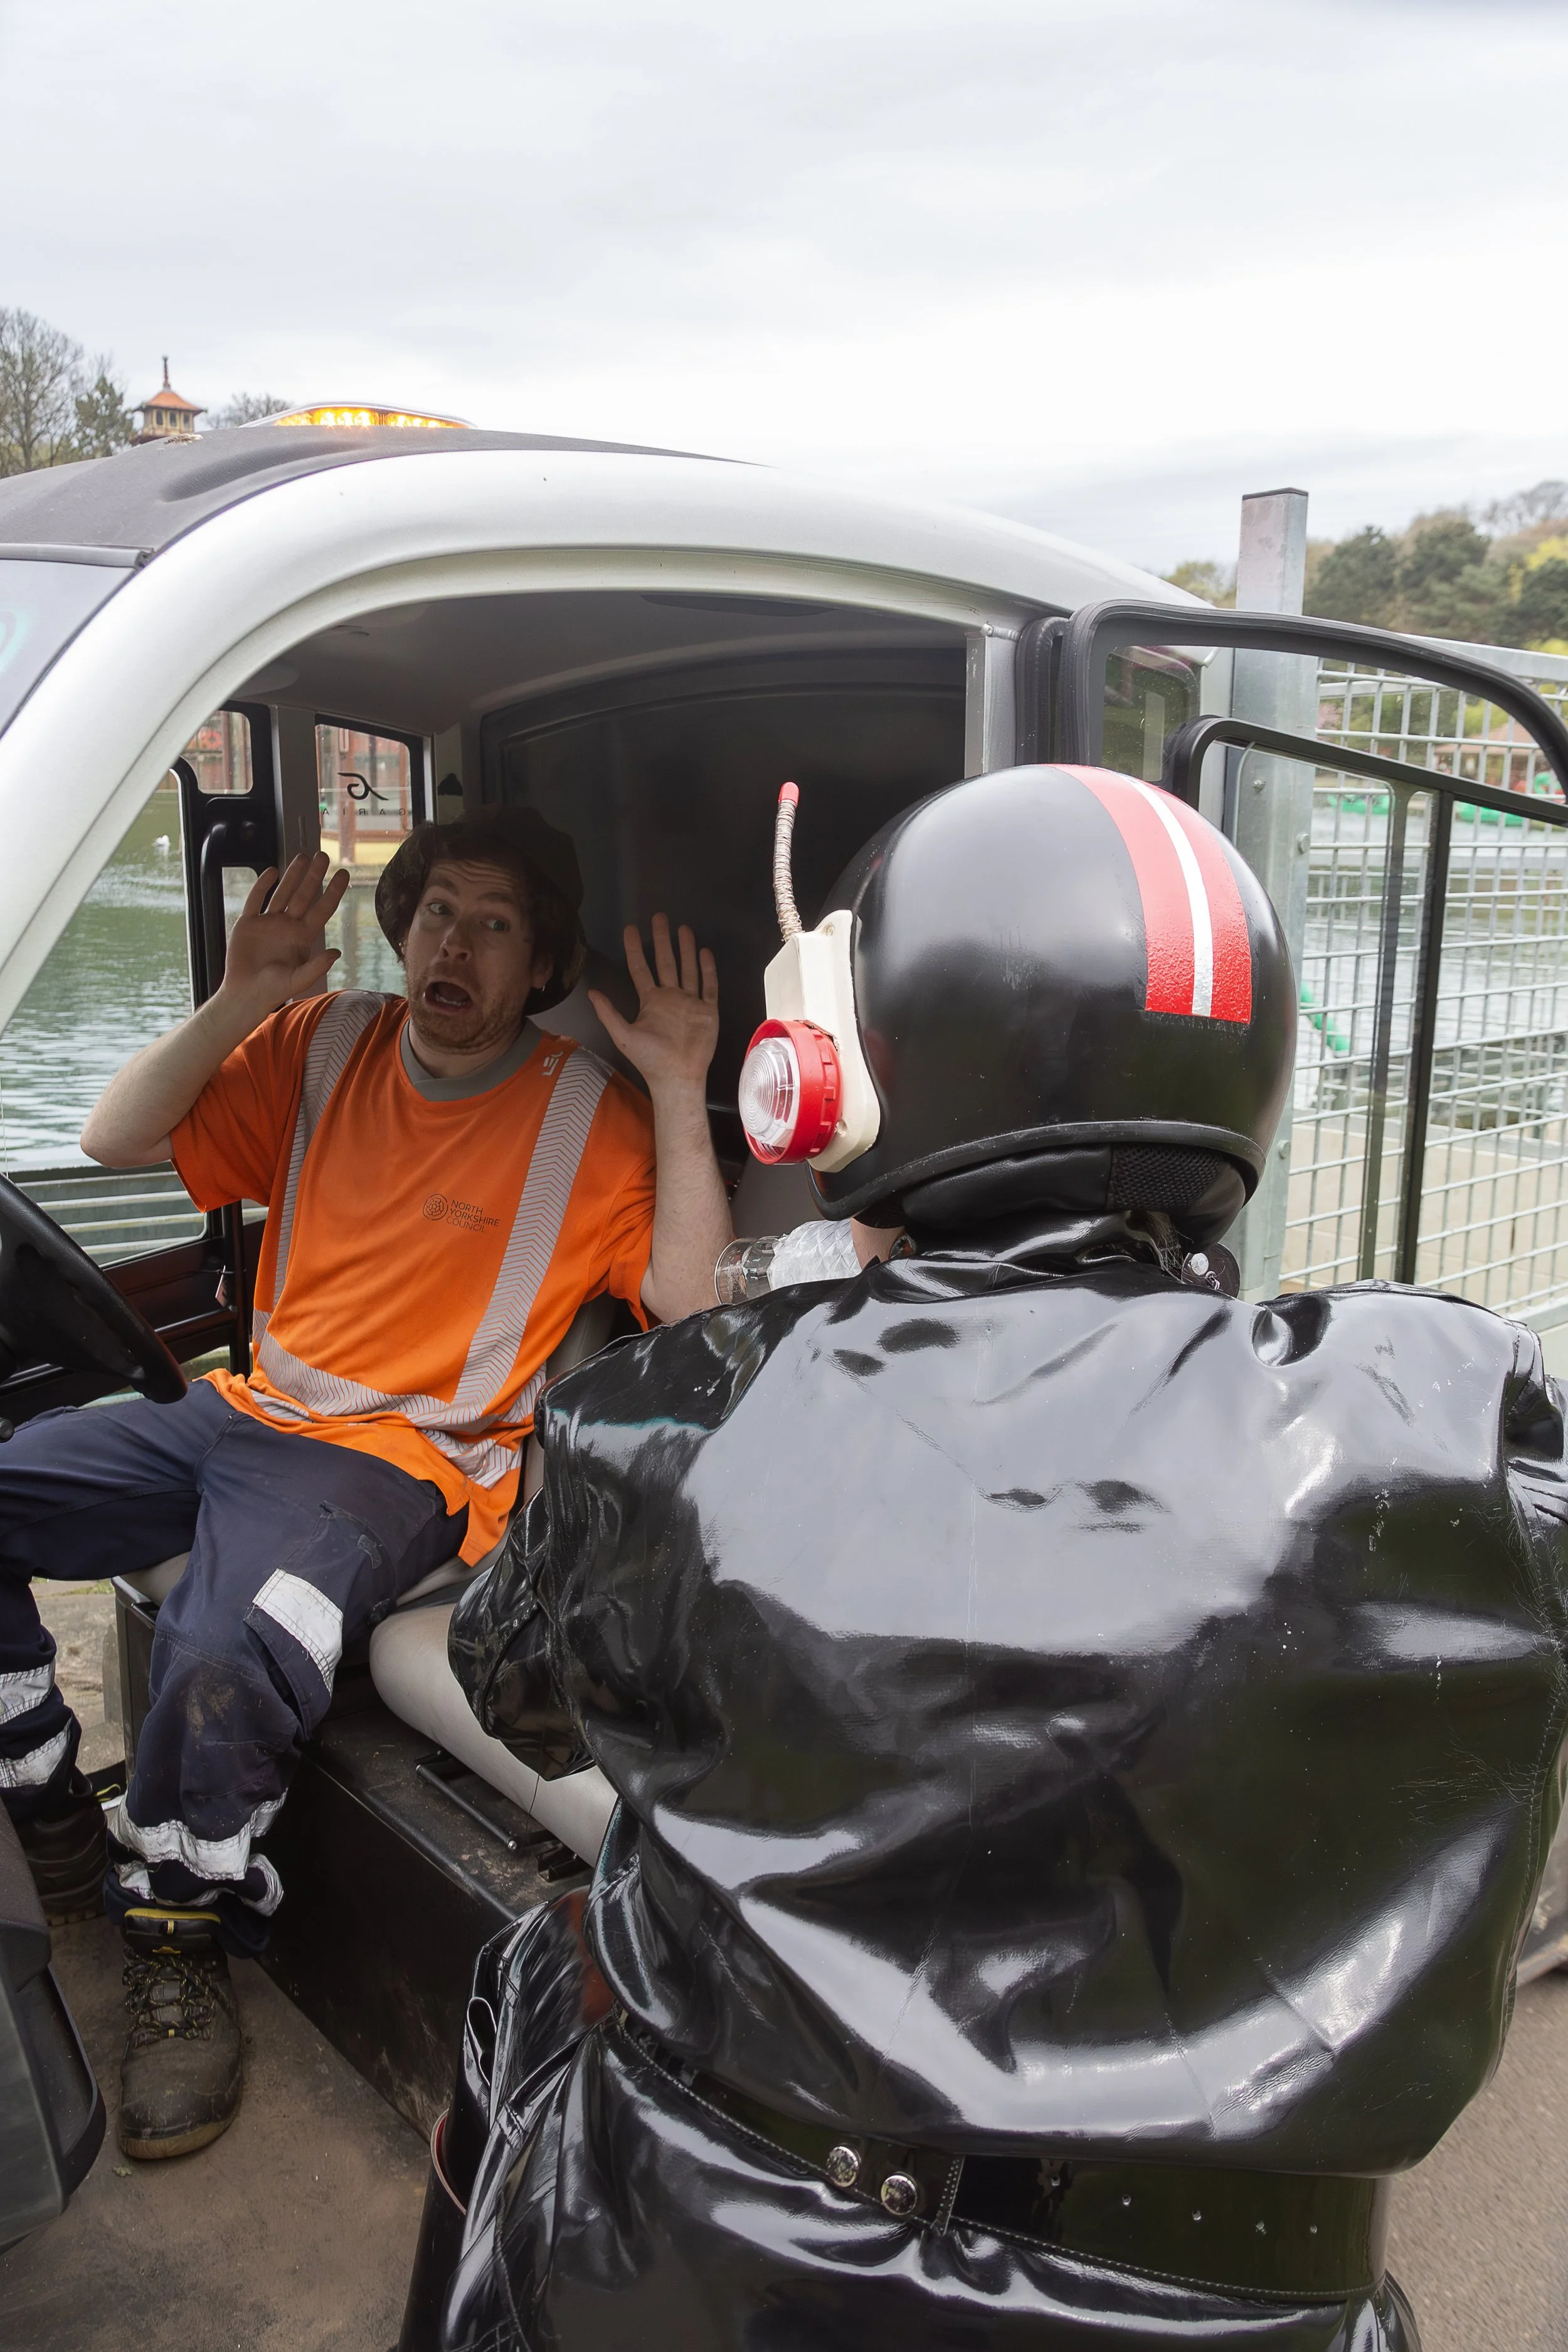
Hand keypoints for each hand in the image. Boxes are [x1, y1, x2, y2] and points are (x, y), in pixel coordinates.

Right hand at [218, 851, 349, 1017]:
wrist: (245, 994)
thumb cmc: (274, 991)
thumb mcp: (298, 981)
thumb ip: (317, 967)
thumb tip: (337, 952)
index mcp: (303, 937)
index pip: (322, 909)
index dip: (333, 892)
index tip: (344, 873)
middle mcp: (288, 925)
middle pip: (304, 895)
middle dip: (314, 876)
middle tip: (323, 855)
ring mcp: (268, 922)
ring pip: (283, 893)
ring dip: (292, 875)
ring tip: (302, 856)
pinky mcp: (248, 923)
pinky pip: (256, 899)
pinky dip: (263, 885)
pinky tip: (272, 871)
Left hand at [590, 915, 718, 1098]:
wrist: (677, 1076)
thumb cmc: (650, 1058)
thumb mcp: (623, 1034)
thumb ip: (608, 1013)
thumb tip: (591, 991)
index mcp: (650, 1001)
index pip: (640, 968)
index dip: (635, 949)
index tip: (631, 928)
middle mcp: (670, 997)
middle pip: (665, 962)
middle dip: (662, 940)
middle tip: (659, 917)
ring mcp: (690, 1002)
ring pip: (688, 969)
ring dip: (685, 949)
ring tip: (683, 927)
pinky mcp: (708, 1010)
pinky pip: (709, 986)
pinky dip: (708, 969)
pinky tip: (704, 952)